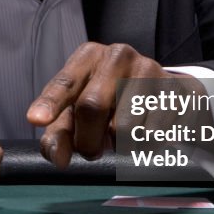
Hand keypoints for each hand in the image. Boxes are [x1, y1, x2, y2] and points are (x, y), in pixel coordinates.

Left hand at [26, 42, 180, 167]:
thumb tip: (57, 158)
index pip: (65, 82)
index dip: (50, 103)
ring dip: (118, 146)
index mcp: (89, 56)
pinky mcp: (177, 90)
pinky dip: (144, 147)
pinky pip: (154, 135)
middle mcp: (118, 55)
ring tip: (121, 137)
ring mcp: (151, 68)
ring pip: (125, 126)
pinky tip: (145, 135)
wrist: (164, 94)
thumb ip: (60, 135)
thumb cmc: (111, 103)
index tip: (36, 119)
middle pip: (92, 106)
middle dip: (87, 140)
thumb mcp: (78, 114)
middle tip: (92, 151)